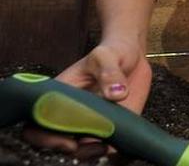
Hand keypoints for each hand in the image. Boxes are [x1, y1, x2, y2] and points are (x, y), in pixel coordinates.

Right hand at [23, 38, 152, 159]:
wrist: (133, 55)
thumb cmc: (111, 52)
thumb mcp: (107, 56)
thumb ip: (109, 72)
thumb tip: (116, 93)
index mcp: (59, 97)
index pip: (37, 125)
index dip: (46, 138)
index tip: (68, 139)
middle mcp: (72, 114)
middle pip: (58, 144)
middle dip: (73, 150)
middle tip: (94, 144)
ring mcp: (91, 122)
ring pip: (82, 150)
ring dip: (91, 153)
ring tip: (108, 145)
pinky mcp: (111, 126)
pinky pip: (107, 147)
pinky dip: (112, 150)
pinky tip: (121, 142)